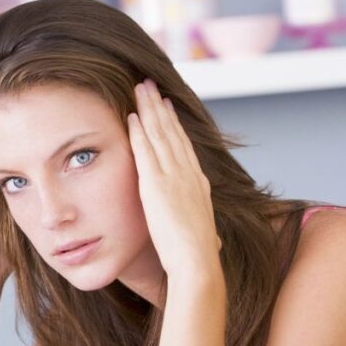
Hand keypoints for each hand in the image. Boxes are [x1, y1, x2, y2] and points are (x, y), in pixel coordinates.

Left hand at [128, 80, 220, 279]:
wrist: (197, 261)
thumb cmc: (198, 256)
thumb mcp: (205, 235)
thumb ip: (205, 230)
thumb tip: (215, 241)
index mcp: (199, 183)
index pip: (183, 146)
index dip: (173, 124)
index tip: (166, 106)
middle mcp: (188, 174)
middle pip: (172, 132)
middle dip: (159, 107)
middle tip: (150, 85)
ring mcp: (173, 176)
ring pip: (159, 133)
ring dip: (148, 109)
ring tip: (140, 89)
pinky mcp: (156, 184)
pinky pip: (145, 150)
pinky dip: (138, 131)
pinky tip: (130, 116)